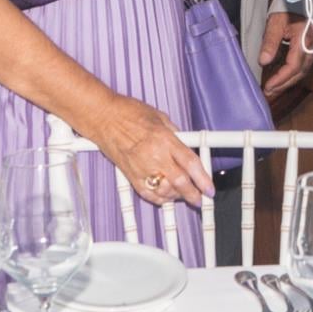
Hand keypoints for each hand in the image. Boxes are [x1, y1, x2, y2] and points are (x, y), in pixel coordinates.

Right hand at [88, 94, 213, 207]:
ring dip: (177, 196)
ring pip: (164, 191)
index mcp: (165, 140)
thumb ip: (175, 133)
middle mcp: (155, 156)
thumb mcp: (160, 117)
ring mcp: (141, 168)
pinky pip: (147, 194)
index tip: (209, 188)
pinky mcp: (130, 175)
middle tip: (199, 199)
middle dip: (193, 195)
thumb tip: (185, 143)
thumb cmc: (128, 112)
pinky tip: (166, 197)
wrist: (104, 117)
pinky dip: (159, 199)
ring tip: (183, 195)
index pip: (190, 164)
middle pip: (180, 182)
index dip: (203, 179)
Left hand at [259, 12, 312, 98]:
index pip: (293, 66)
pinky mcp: (310, 49)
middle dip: (284, 84)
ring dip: (288, 81)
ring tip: (273, 88)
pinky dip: (291, 74)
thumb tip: (263, 62)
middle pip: (299, 72)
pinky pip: (302, 66)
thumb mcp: (274, 24)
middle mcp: (312, 47)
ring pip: (302, 71)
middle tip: (268, 91)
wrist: (298, 0)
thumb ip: (270, 42)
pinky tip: (281, 78)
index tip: (268, 86)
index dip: (280, 79)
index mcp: (304, 41)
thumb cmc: (286, 10)